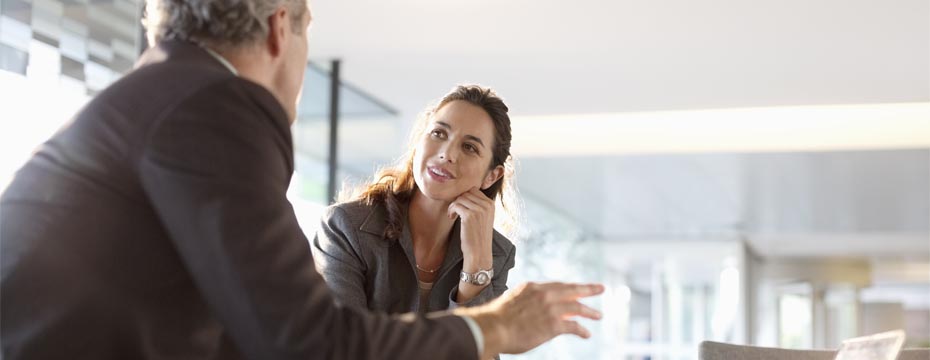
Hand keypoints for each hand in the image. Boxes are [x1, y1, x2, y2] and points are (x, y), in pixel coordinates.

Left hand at [446, 187, 494, 270]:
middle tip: (455, 211)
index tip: (461, 207)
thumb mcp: (484, 218)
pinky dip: (451, 210)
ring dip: (454, 205)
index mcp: (491, 204)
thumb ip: (479, 206)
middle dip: (458, 200)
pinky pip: (456, 205)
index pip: (474, 190)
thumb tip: (464, 194)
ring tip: (453, 215)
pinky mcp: (469, 216)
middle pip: (466, 193)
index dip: (465, 197)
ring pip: (460, 198)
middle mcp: (487, 205)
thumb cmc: (478, 237)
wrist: (479, 252)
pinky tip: (451, 217)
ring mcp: (479, 210)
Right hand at [456, 282, 604, 358]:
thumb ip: (522, 302)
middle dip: (588, 289)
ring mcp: (550, 308)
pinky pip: (573, 326)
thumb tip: (523, 309)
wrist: (492, 327)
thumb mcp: (510, 301)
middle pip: (572, 289)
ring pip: (577, 307)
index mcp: (532, 287)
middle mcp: (544, 294)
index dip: (568, 288)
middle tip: (600, 288)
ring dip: (589, 311)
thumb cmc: (495, 319)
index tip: (576, 289)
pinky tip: (586, 333)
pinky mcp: (554, 324)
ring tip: (598, 315)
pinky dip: (582, 330)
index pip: (556, 286)